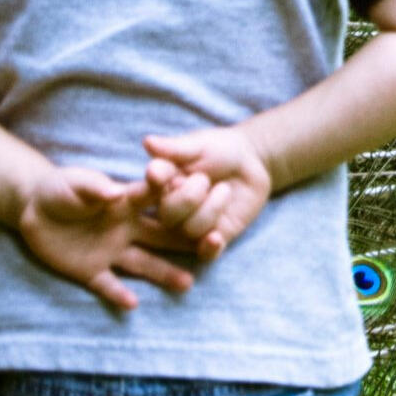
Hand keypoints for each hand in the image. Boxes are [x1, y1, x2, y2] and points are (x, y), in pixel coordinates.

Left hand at [15, 166, 195, 310]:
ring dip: (164, 274)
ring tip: (188, 284)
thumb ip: (94, 186)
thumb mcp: (75, 182)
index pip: (154, 201)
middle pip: (160, 237)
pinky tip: (132, 304)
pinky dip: (118, 294)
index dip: (175, 198)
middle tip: (212, 247)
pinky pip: (107, 284)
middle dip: (184, 243)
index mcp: (125, 203)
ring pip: (142, 264)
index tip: (201, 200)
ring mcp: (109, 251)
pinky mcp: (89, 270)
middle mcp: (125, 229)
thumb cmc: (61, 188)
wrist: (33, 207)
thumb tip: (115, 192)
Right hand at [142, 127, 272, 261]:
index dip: (150, 188)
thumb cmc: (218, 149)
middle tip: (204, 179)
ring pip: (189, 230)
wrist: (251, 163)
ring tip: (224, 189)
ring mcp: (190, 226)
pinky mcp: (212, 239)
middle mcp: (170, 209)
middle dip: (188, 197)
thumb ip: (174, 148)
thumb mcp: (198, 144)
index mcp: (159, 186)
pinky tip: (216, 237)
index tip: (157, 176)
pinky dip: (209, 247)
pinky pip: (205, 254)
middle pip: (167, 216)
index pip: (144, 192)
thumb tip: (148, 141)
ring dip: (211, 208)